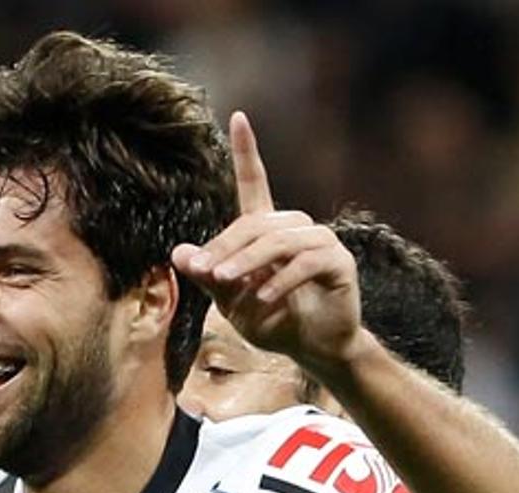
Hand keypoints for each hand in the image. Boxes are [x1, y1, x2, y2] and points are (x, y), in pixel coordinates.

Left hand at [172, 112, 370, 375]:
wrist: (313, 349)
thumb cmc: (274, 321)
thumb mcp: (232, 301)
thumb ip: (209, 277)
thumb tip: (179, 253)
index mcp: (269, 230)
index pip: (256, 182)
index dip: (248, 151)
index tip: (238, 117)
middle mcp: (297, 227)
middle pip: (256, 223)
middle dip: (226, 248)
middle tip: (205, 272)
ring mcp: (321, 242)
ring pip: (278, 241)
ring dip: (249, 263)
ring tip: (227, 284)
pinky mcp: (339, 263)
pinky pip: (305, 263)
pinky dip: (281, 280)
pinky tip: (264, 298)